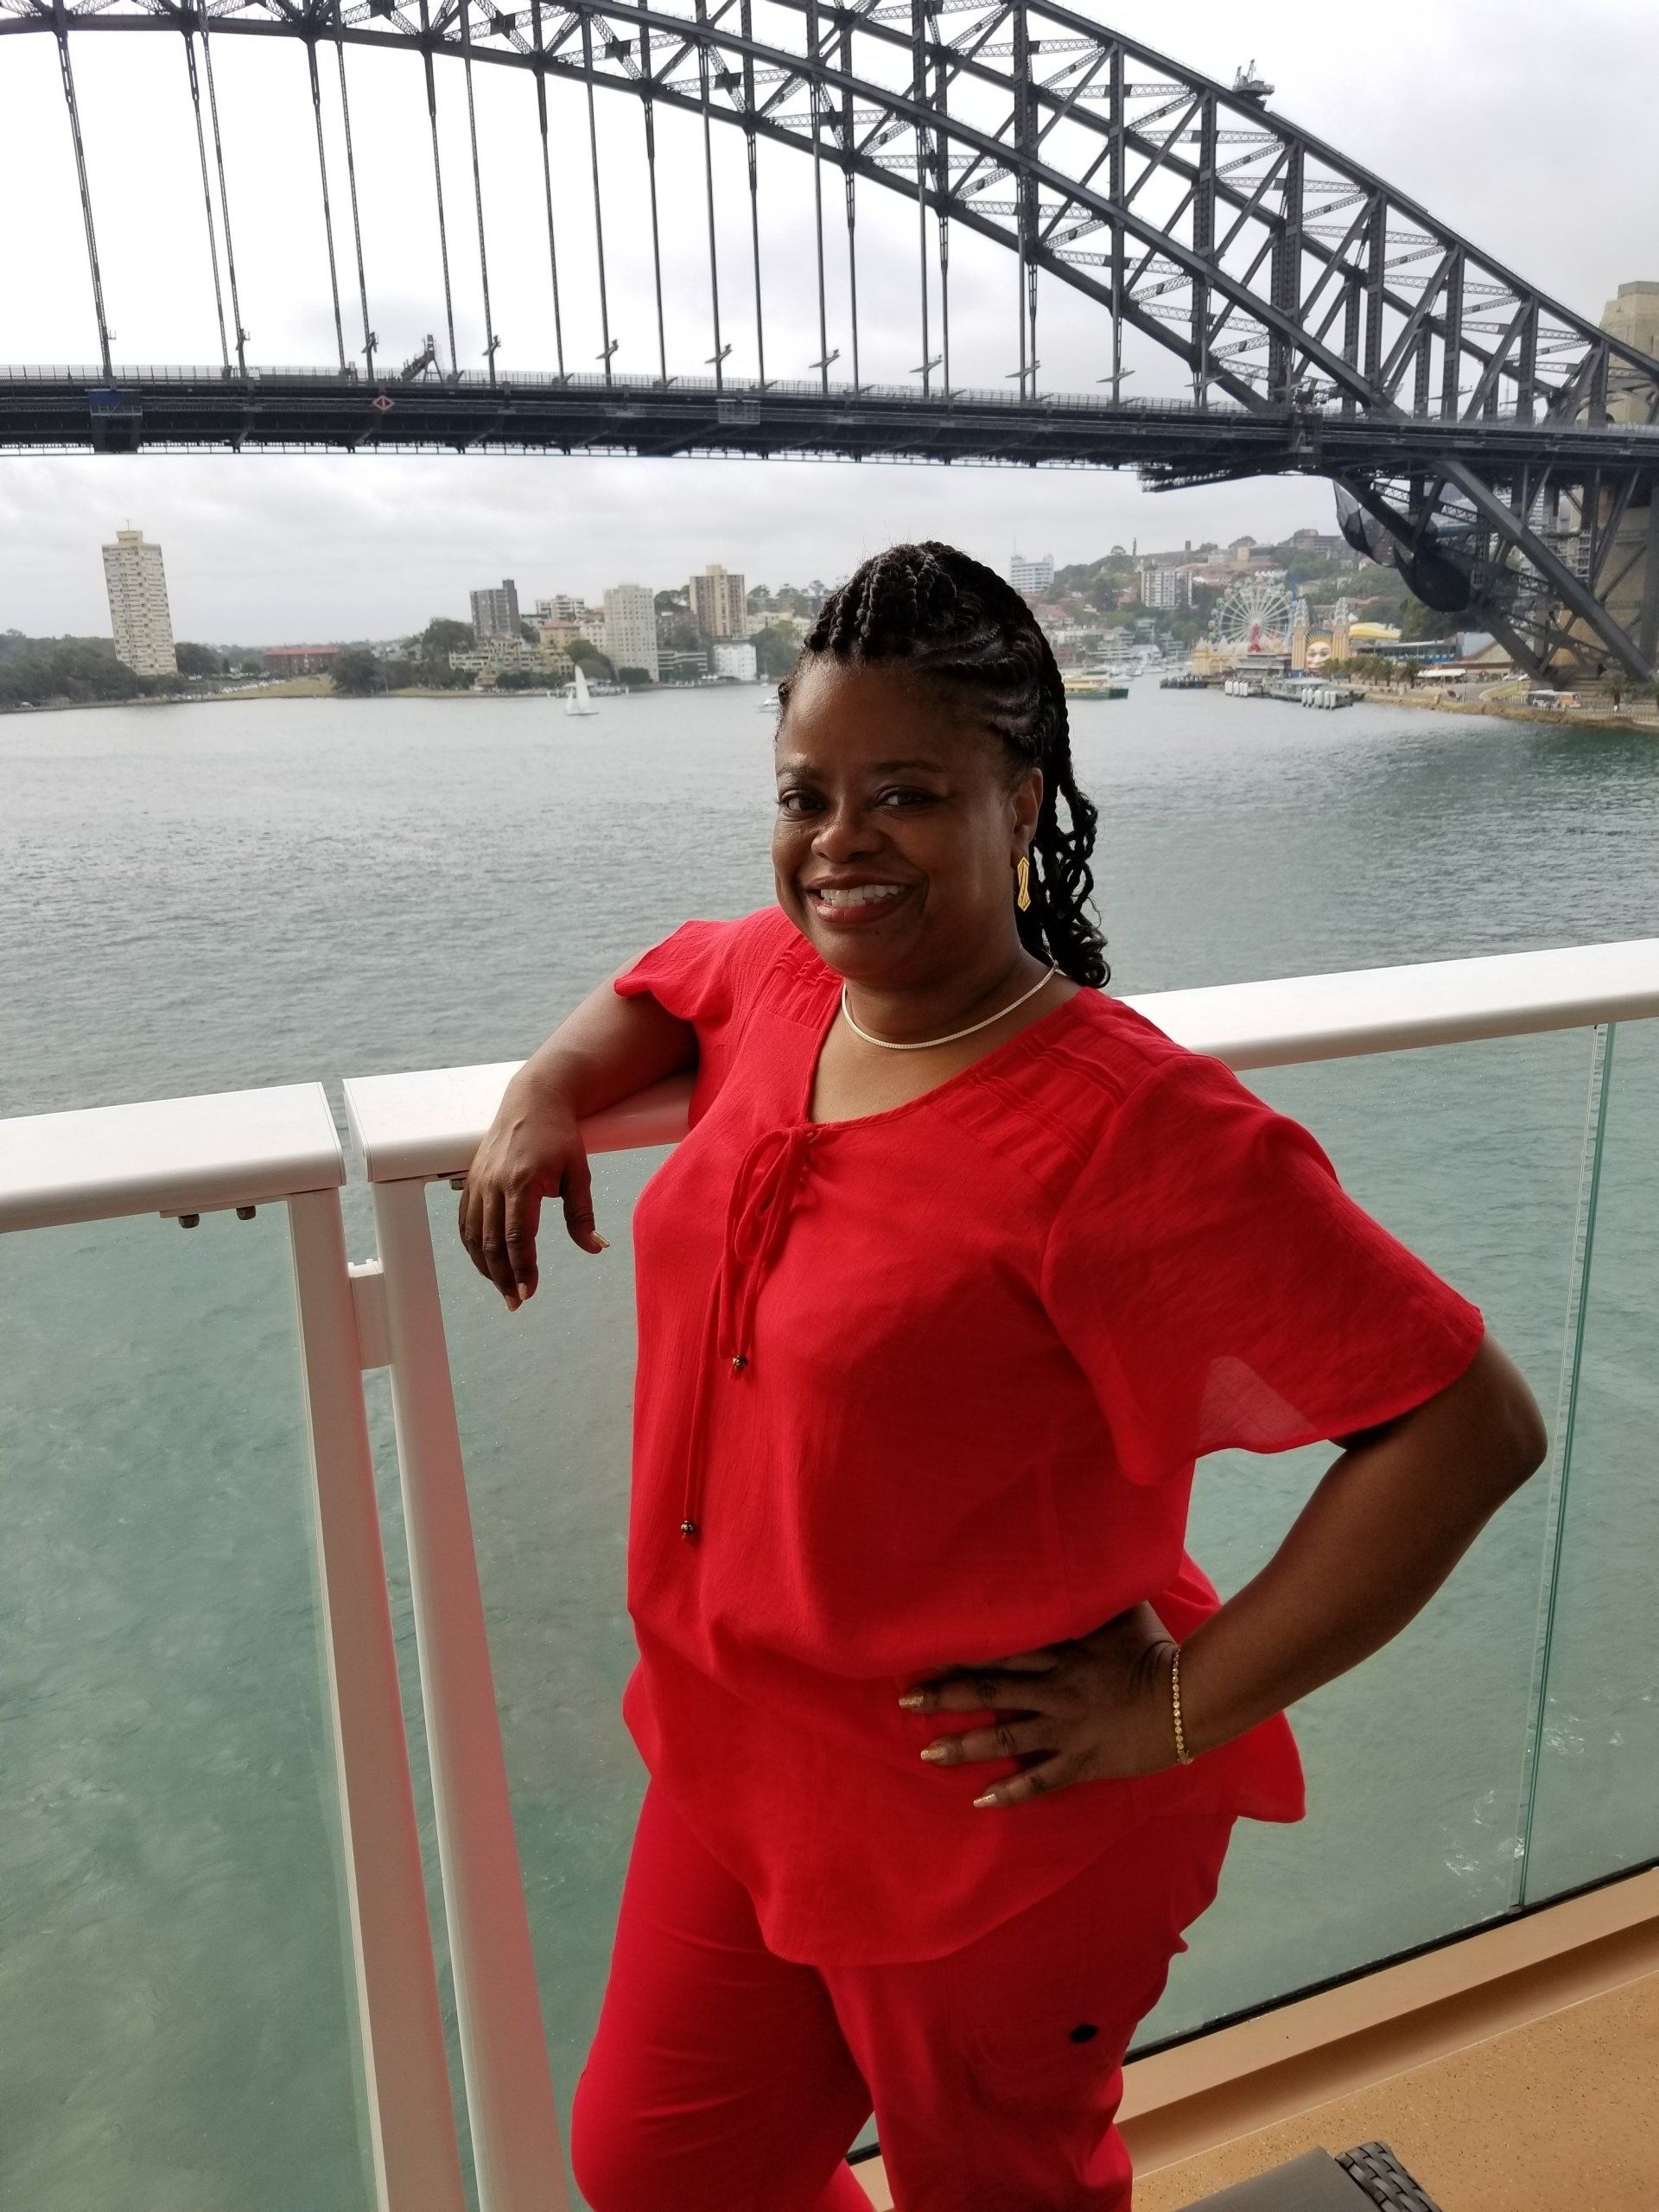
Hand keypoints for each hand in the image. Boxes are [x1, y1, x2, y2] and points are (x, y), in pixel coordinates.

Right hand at [457, 1071, 606, 1308]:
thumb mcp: (579, 1172)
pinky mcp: (471, 1180)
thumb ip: (582, 1213)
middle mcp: (495, 1183)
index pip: (518, 1236)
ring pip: (474, 1235)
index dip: (522, 1269)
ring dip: (485, 1266)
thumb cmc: (561, 1136)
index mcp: (523, 1181)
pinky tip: (485, 1263)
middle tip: (515, 1302)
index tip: (528, 1292)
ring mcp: (479, 1182)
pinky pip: (465, 1221)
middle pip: (491, 1242)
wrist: (534, 1100)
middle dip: (503, 1277)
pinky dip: (472, 1246)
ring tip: (502, 1288)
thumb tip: (596, 1248)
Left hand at [897, 1604, 1183, 1809]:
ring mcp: (1067, 1728)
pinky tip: (981, 1799)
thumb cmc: (1156, 1649)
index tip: (922, 1653)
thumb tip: (1080, 1560)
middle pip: (989, 1692)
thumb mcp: (1122, 1611)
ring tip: (927, 1752)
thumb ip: (1091, 1593)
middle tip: (905, 1702)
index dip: (960, 1654)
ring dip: (964, 1746)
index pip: (998, 1652)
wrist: (1189, 1697)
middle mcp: (1055, 1689)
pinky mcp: (1084, 1760)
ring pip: (1005, 1738)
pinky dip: (1012, 1791)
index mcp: (1060, 1651)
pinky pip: (1042, 1779)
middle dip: (944, 1697)